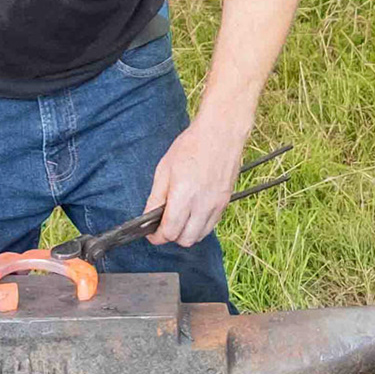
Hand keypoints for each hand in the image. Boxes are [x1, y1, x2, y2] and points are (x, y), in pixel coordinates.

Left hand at [146, 114, 248, 248]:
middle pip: (185, 240)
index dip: (157, 236)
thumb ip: (156, 197)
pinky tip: (193, 212)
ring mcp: (217, 205)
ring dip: (186, 233)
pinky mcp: (225, 202)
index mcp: (184, 196)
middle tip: (164, 225)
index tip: (152, 232)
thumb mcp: (164, 169)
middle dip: (171, 236)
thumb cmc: (192, 146)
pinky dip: (200, 226)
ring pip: (200, 236)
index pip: (169, 232)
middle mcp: (203, 205)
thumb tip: (148, 217)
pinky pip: (211, 225)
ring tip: (179, 219)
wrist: (221, 133)